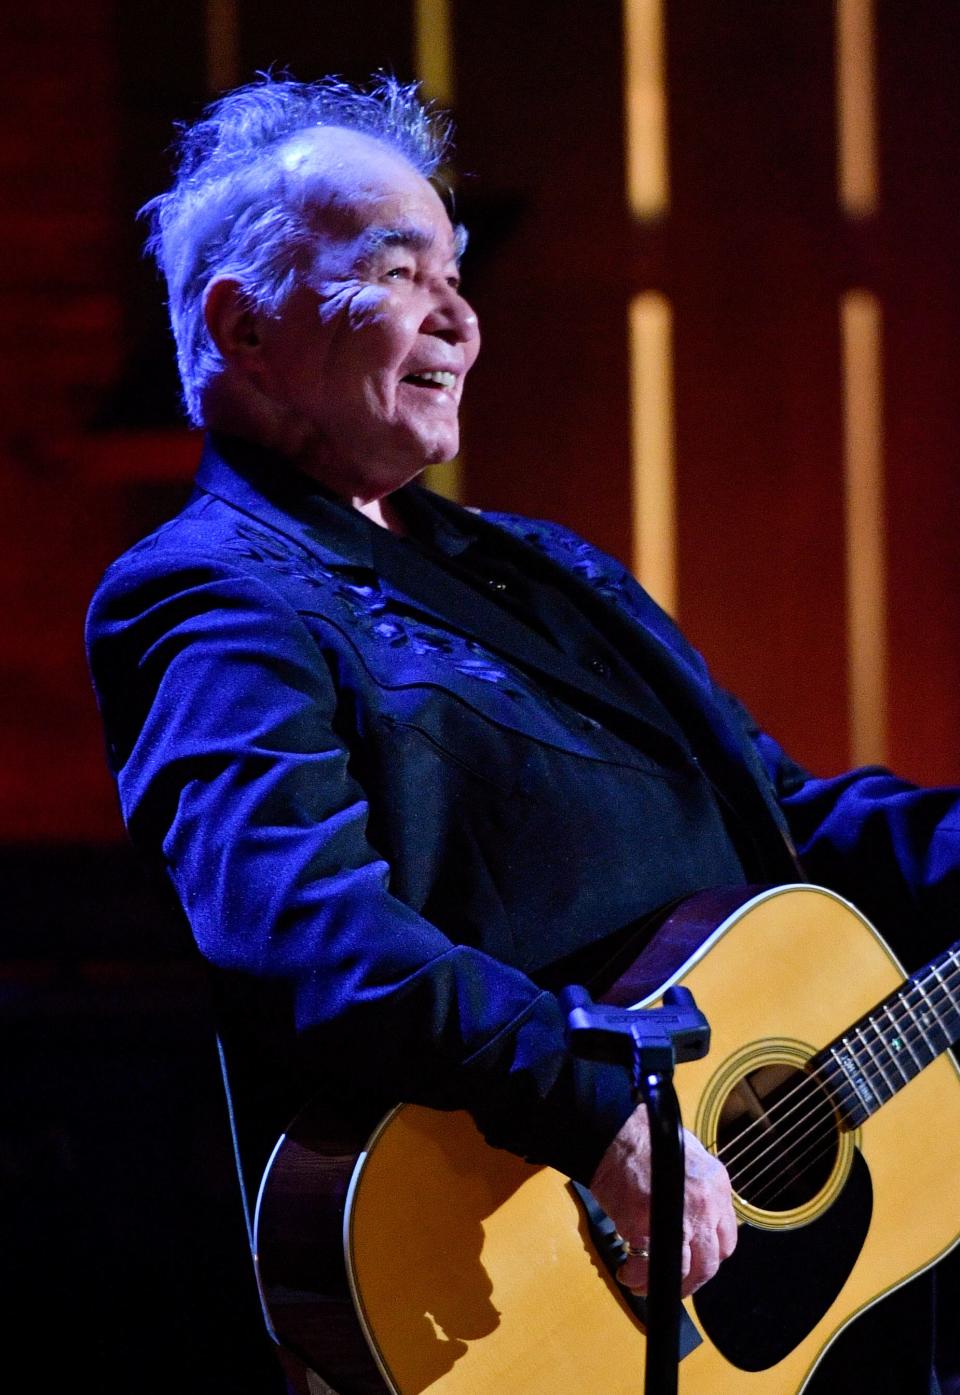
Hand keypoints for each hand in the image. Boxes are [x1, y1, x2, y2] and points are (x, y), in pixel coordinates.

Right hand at [588, 1103, 736, 1296]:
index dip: (709, 1257)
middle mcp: (705, 1205)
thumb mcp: (686, 1156)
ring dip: (665, 1284)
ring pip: (683, 1270)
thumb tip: (691, 1218)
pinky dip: (637, 1275)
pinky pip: (648, 1264)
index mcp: (716, 1185)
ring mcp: (678, 1217)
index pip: (726, 1240)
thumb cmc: (644, 1136)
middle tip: (674, 1284)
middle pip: (709, 1264)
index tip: (695, 1263)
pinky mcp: (647, 1225)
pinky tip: (628, 1273)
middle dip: (691, 1281)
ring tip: (646, 1283)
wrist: (614, 1129)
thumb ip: (695, 1189)